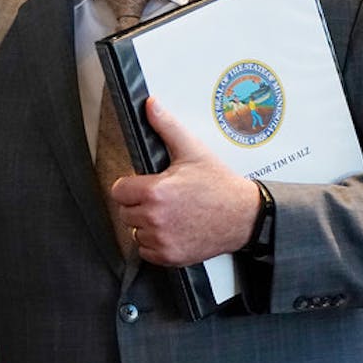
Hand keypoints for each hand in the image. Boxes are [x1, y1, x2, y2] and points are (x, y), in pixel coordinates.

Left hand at [111, 96, 260, 265]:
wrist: (243, 216)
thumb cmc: (219, 185)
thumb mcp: (192, 150)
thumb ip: (166, 126)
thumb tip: (150, 105)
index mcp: (155, 192)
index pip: (119, 190)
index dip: (132, 185)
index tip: (146, 185)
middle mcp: (155, 218)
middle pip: (125, 212)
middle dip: (139, 204)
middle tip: (163, 198)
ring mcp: (162, 240)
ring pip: (135, 232)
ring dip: (146, 224)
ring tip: (170, 214)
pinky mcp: (169, 256)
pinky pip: (146, 251)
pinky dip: (156, 243)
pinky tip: (173, 229)